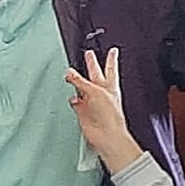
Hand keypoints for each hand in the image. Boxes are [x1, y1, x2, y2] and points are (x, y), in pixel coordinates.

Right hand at [64, 50, 140, 170]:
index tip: (113, 50)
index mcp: (110, 85)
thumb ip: (81, 81)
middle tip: (89, 54)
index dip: (111, 58)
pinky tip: (72, 97)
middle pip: (94, 74)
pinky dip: (73, 99)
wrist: (107, 135)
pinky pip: (76, 102)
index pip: (110, 67)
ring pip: (82, 88)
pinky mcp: (83, 112)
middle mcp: (102, 93)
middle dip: (91, 64)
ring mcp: (92, 102)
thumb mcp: (95, 92)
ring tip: (70, 73)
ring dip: (76, 81)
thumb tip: (70, 73)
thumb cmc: (110, 116)